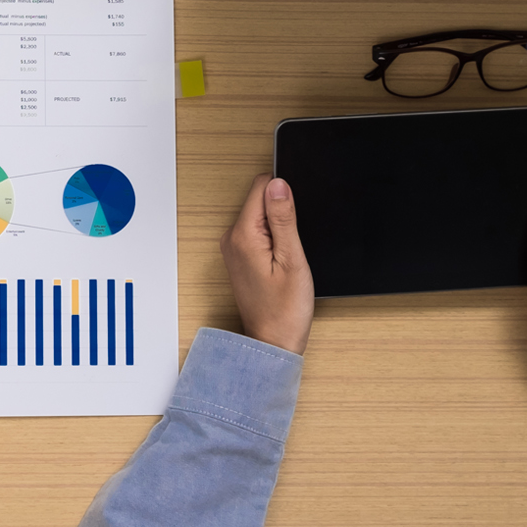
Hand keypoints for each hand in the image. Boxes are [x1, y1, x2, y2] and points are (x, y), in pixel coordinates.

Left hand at [218, 175, 314, 353]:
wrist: (273, 341)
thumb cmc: (285, 309)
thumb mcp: (292, 259)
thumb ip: (284, 219)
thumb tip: (278, 185)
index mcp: (243, 235)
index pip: (261, 187)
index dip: (284, 195)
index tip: (295, 216)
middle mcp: (232, 238)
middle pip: (260, 200)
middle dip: (281, 213)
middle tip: (292, 245)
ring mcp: (233, 248)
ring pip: (259, 216)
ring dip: (278, 228)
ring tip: (286, 257)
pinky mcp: (239, 256)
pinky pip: (257, 231)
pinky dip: (272, 239)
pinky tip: (280, 261)